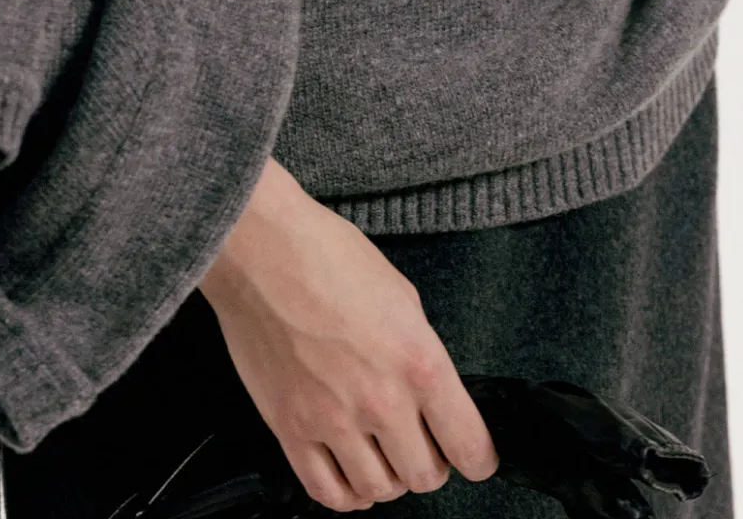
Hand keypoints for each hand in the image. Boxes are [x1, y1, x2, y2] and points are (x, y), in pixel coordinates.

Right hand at [199, 159, 498, 510]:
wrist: (263, 250)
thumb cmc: (329, 256)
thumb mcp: (402, 295)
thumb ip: (420, 352)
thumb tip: (430, 393)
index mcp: (418, 361)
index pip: (469, 445)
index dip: (479, 459)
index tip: (476, 458)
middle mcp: (380, 400)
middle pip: (424, 476)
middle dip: (430, 464)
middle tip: (421, 443)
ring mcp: (332, 420)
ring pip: (378, 490)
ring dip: (387, 477)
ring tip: (382, 453)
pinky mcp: (290, 428)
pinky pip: (326, 492)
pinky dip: (346, 493)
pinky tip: (349, 471)